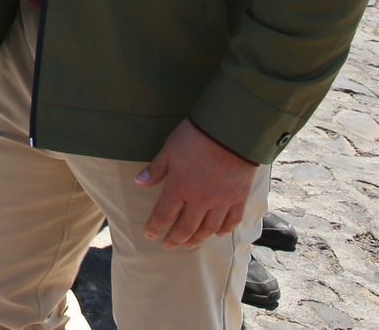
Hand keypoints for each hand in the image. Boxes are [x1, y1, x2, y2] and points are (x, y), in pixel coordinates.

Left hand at [136, 120, 258, 249]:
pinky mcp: (238, 198)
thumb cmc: (195, 137)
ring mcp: (221, 201)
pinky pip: (231, 221)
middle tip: (168, 246)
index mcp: (180, 188)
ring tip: (189, 245)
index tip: (150, 235)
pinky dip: (223, 230)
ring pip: (208, 229)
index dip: (155, 227)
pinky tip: (217, 234)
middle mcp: (200, 200)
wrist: (230, 132)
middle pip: (186, 227)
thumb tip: (139, 183)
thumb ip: (156, 169)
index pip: (164, 215)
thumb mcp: (170, 149)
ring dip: (197, 239)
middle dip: (175, 239)